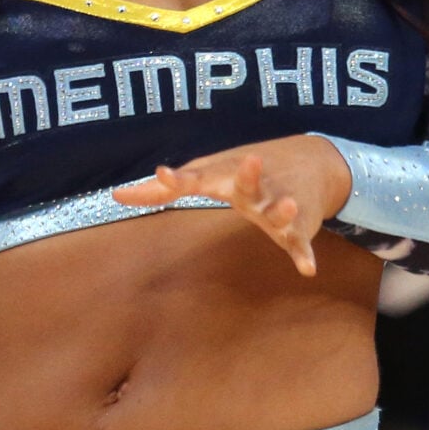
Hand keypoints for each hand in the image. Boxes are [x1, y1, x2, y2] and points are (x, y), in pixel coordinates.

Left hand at [110, 135, 352, 276]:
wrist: (312, 160)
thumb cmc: (242, 169)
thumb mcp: (206, 173)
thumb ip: (161, 190)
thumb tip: (116, 195)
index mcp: (225, 176)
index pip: (199, 176)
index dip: (180, 177)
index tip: (163, 174)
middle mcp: (253, 187)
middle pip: (248, 182)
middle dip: (248, 174)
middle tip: (250, 161)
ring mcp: (278, 204)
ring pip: (280, 209)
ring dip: (283, 210)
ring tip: (288, 208)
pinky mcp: (299, 226)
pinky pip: (300, 242)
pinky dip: (304, 254)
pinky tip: (307, 269)